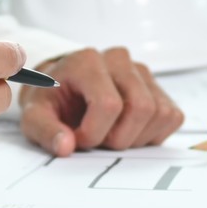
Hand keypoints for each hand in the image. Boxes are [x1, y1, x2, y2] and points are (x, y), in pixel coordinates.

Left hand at [17, 46, 185, 155]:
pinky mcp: (158, 88)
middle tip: (97, 140)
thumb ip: (46, 132)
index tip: (77, 138)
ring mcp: (142, 72)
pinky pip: (172, 116)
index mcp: (88, 61)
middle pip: (141, 108)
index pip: (109, 104)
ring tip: (111, 134)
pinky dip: (153, 134)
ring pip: (160, 113)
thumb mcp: (34, 117)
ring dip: (136, 137)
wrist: (61, 89)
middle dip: (119, 138)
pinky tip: (128, 131)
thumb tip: (66, 147)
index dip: (94, 133)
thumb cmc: (51, 102)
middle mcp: (119, 60)